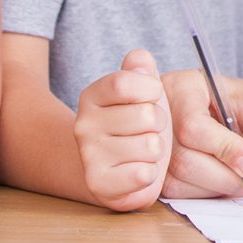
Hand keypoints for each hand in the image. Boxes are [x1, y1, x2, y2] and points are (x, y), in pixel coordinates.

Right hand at [72, 50, 172, 211]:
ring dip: (156, 150)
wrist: (113, 169)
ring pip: (150, 145)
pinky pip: (143, 174)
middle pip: (146, 114)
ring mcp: (89, 156)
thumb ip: (140, 68)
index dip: (150, 89)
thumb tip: (139, 58)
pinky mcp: (99, 184)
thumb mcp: (140, 90)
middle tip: (146, 131)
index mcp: (91, 96)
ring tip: (142, 152)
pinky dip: (149, 173)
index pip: (124, 82)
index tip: (152, 97)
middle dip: (159, 123)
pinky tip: (138, 170)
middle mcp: (83, 125)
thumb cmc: (133, 126)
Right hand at [161, 68, 242, 198]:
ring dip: (219, 186)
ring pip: (181, 182)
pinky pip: (179, 194)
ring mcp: (152, 146)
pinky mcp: (154, 173)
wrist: (216, 112)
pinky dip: (207, 192)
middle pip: (185, 160)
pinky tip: (219, 176)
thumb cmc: (233, 105)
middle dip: (227, 176)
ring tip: (238, 173)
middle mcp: (158, 117)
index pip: (193, 126)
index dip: (225, 149)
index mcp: (182, 89)